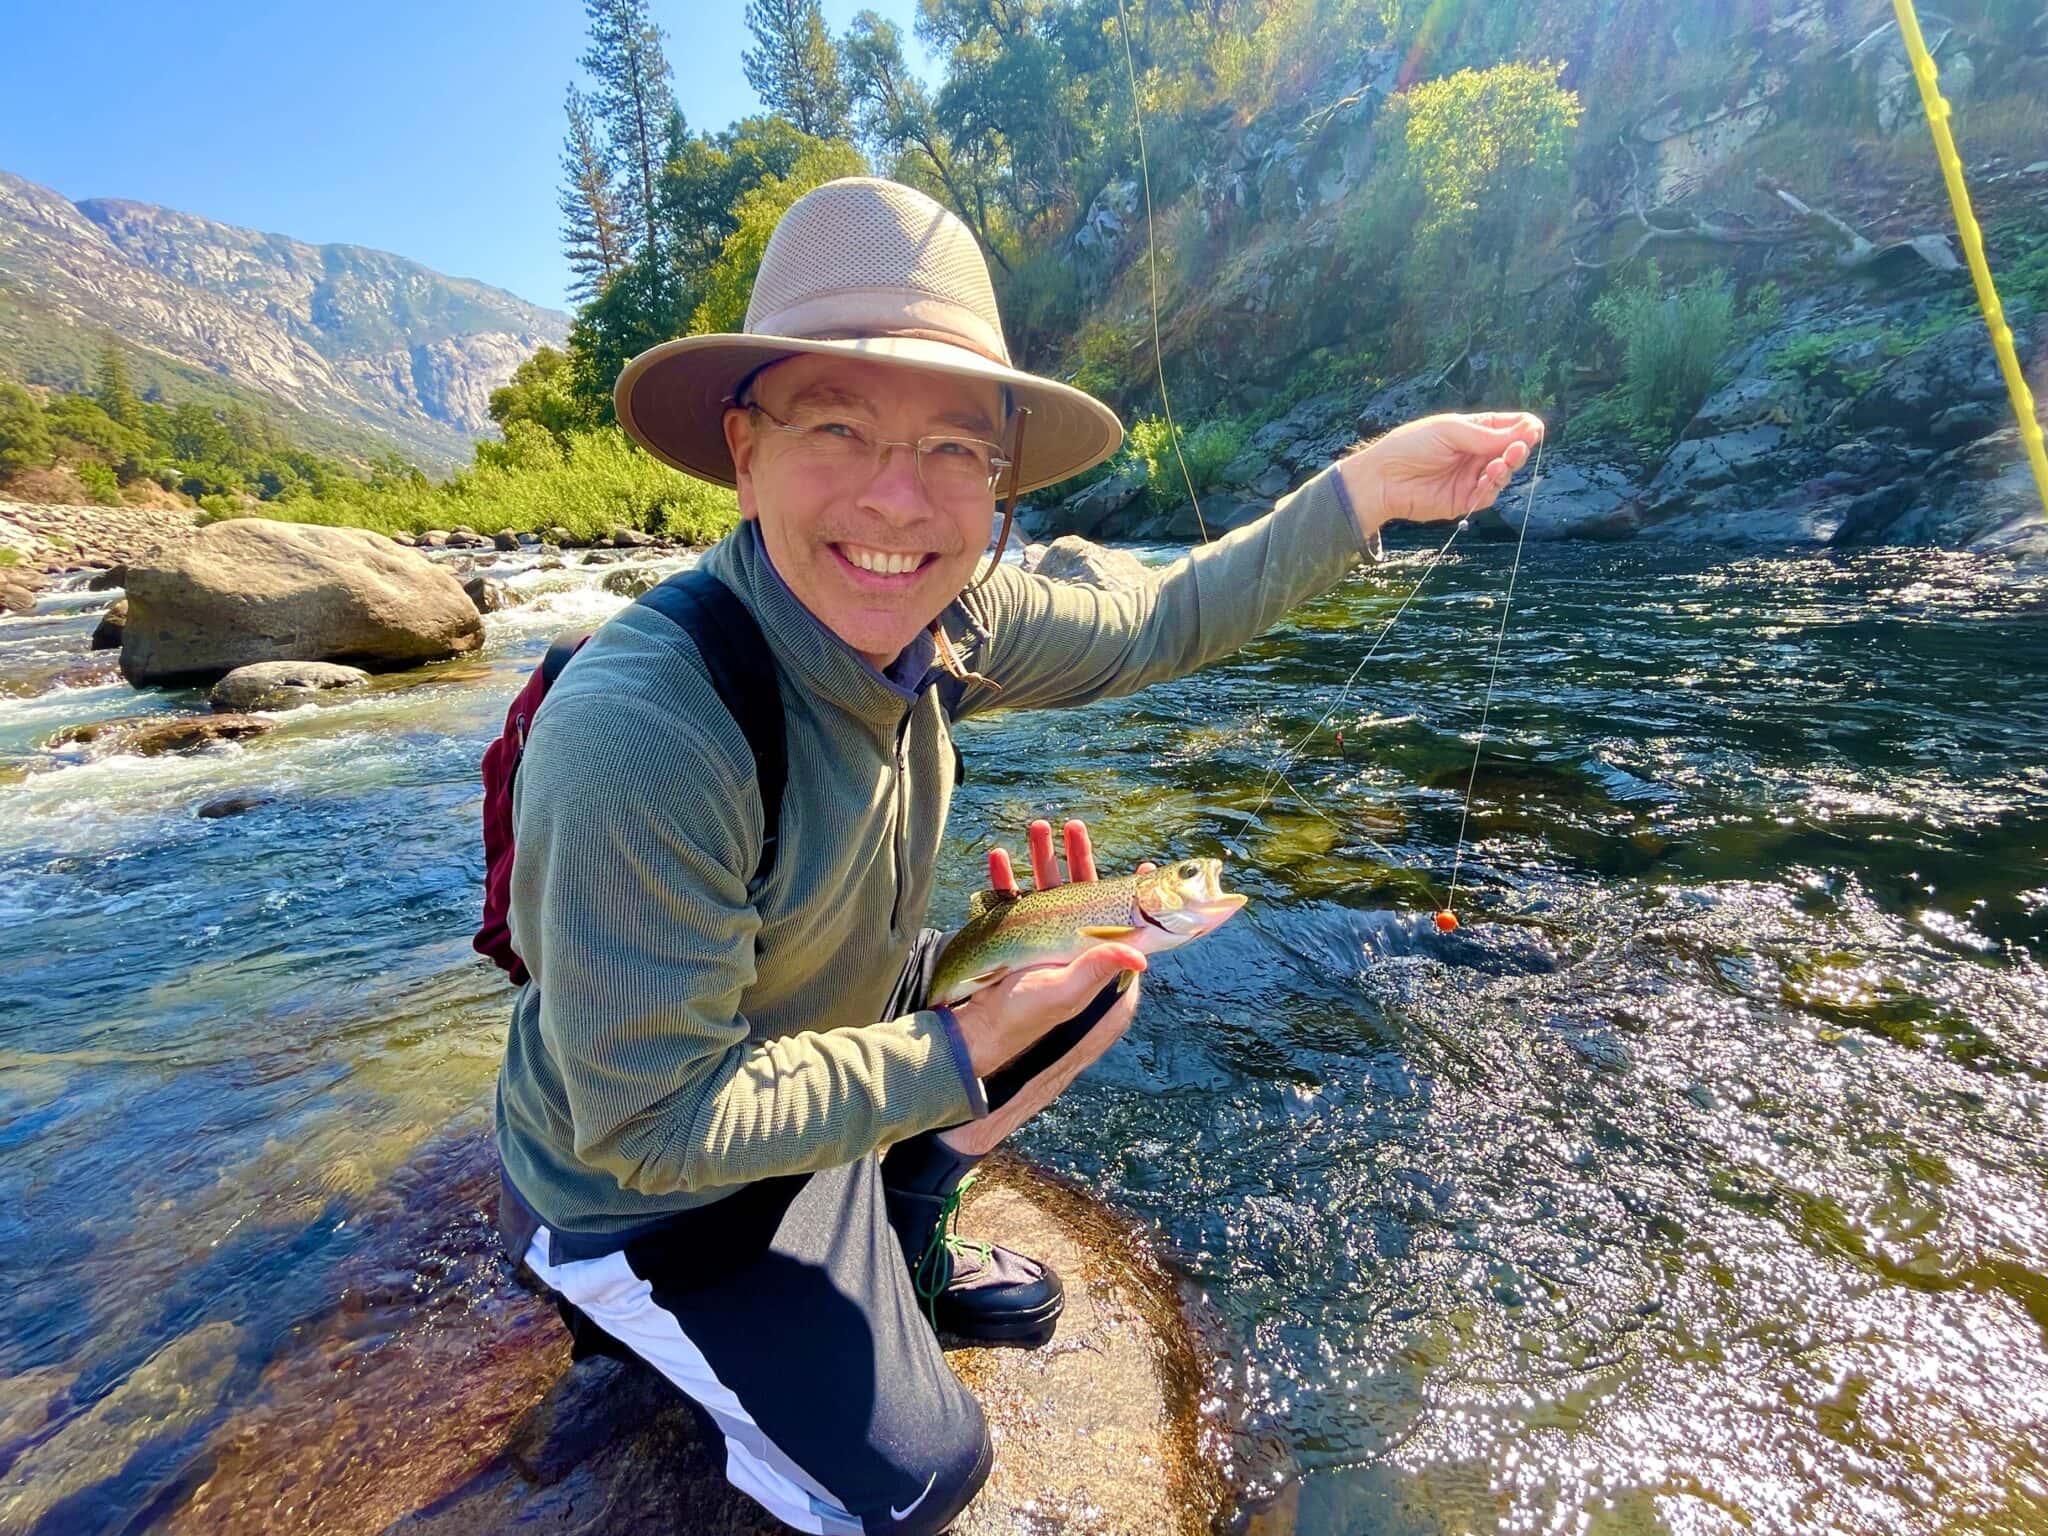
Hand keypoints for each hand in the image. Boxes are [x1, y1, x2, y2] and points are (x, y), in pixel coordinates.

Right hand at [940, 817, 1151, 1156]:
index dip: (1134, 894)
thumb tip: (1142, 955)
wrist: (979, 1028)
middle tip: (1071, 826)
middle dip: (1075, 856)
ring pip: (1046, 888)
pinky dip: (1005, 878)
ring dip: (1039, 857)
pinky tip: (999, 858)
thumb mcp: (1065, 992)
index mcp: (1092, 958)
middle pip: (1082, 891)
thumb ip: (1097, 968)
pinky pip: (1012, 899)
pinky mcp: (1013, 937)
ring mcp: (1041, 939)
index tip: (1143, 866)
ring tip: (1034, 827)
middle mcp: (1071, 945)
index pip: (1122, 921)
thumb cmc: (1026, 1016)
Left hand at [1337, 411, 1544, 533]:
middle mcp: (1475, 453)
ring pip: (1504, 473)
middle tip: (1520, 446)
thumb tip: (1524, 432)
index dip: (1523, 428)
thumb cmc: (1411, 446)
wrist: (1383, 478)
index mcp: (1472, 430)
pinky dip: (1494, 485)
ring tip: (1503, 460)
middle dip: (1519, 448)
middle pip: (1511, 450)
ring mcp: (1471, 477)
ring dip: (1508, 466)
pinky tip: (1489, 476)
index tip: (1533, 429)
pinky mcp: (1464, 500)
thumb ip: (1485, 434)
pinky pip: (1489, 494)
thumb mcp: (1450, 431)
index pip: (1507, 427)